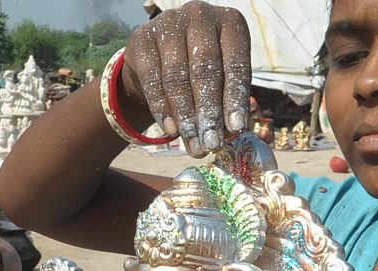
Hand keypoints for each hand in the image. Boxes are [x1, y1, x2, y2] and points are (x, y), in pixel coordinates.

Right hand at [123, 0, 251, 156]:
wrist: (158, 57)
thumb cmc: (200, 70)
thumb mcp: (221, 79)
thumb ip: (227, 100)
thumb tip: (230, 133)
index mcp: (230, 23)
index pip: (236, 64)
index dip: (236, 98)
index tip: (236, 129)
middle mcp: (200, 16)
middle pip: (205, 70)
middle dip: (209, 113)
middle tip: (212, 144)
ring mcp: (168, 23)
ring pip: (178, 77)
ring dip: (186, 117)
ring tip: (194, 146)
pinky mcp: (141, 38)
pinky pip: (153, 79)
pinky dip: (162, 108)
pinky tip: (171, 131)